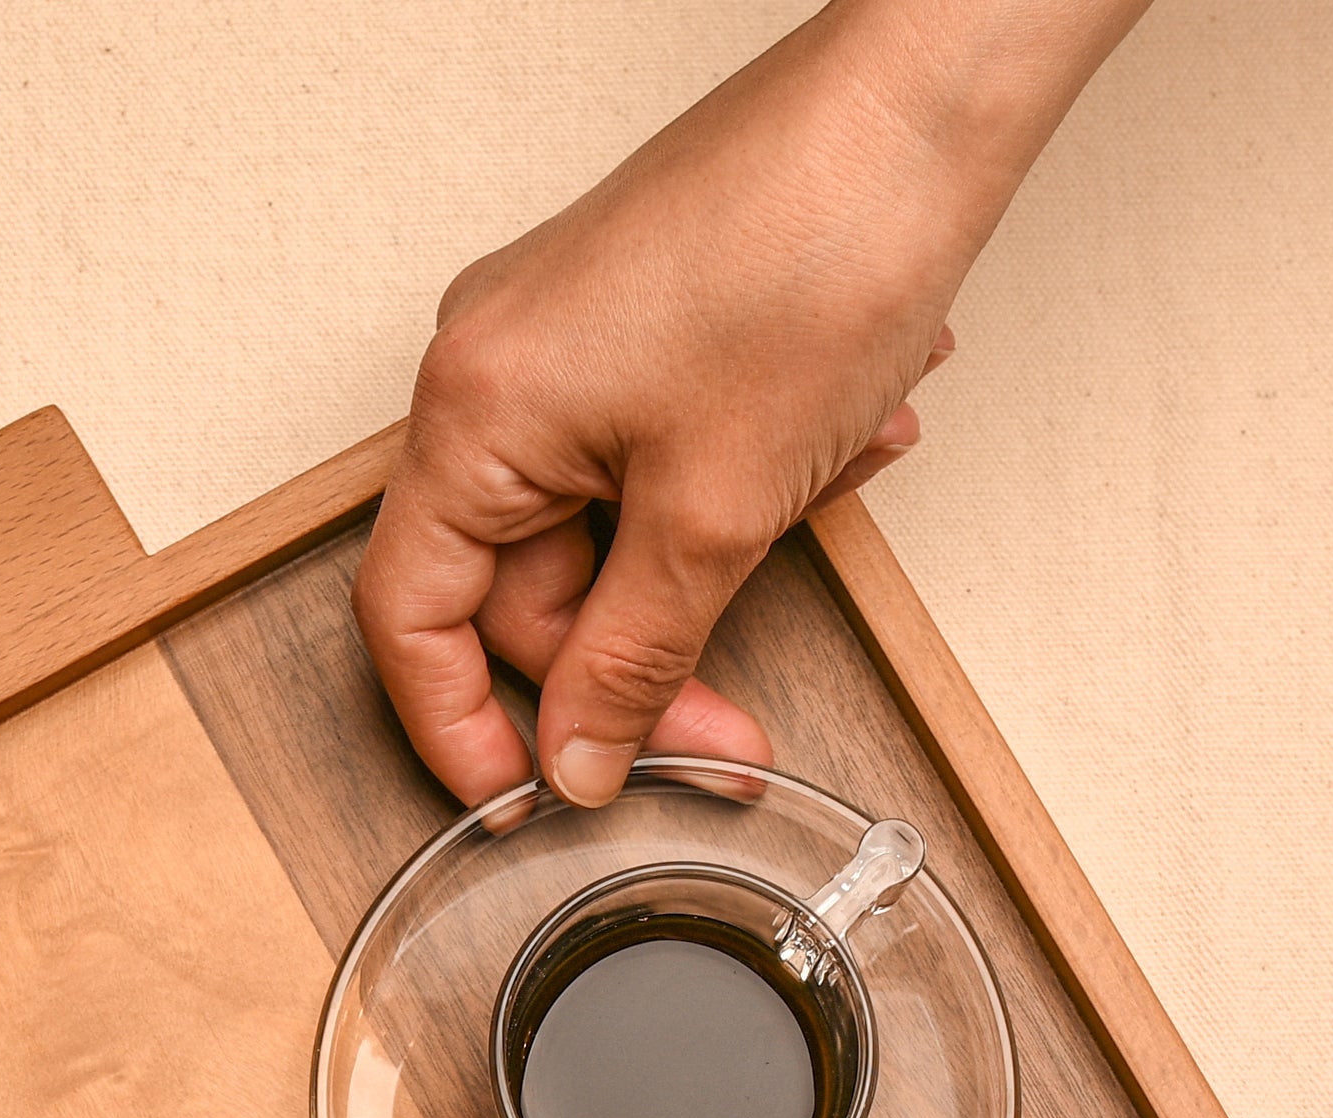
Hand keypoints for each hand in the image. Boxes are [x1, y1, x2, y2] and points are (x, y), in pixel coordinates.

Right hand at [357, 0, 1147, 803]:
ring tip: (818, 506)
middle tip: (724, 728)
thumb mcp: (712, 516)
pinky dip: (733, 483)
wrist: (918, 105)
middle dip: (634, 661)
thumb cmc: (809, 253)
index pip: (413, 619)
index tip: (531, 796)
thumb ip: (632, 659)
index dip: (462, 729)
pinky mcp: (634, 318)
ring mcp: (562, 339)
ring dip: (710, 559)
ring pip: (604, 525)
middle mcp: (494, 366)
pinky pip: (651, 454)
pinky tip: (837, 445)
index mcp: (473, 412)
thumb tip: (580, 758)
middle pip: (520, 584)